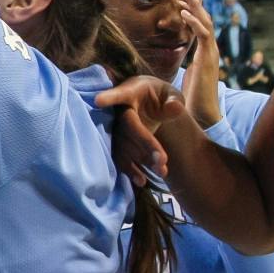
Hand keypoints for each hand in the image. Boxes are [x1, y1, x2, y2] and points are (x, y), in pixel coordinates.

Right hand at [94, 73, 187, 187]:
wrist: (150, 105)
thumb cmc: (161, 96)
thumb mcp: (172, 94)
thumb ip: (175, 100)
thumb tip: (174, 108)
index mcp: (132, 91)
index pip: (120, 94)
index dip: (109, 97)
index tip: (98, 100)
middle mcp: (118, 110)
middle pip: (128, 127)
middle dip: (145, 144)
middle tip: (163, 161)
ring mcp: (115, 127)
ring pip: (123, 144)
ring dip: (142, 160)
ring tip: (162, 172)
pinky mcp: (116, 142)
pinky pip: (118, 156)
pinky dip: (129, 169)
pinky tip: (142, 181)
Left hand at [178, 0, 224, 129]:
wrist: (202, 115)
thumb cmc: (192, 98)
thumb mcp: (186, 76)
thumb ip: (184, 65)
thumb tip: (175, 62)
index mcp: (205, 53)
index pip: (200, 26)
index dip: (191, 11)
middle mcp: (210, 51)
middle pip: (204, 20)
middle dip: (194, 2)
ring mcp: (211, 54)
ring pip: (206, 23)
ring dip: (195, 7)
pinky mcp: (208, 60)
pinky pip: (204, 35)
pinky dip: (194, 22)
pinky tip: (184, 12)